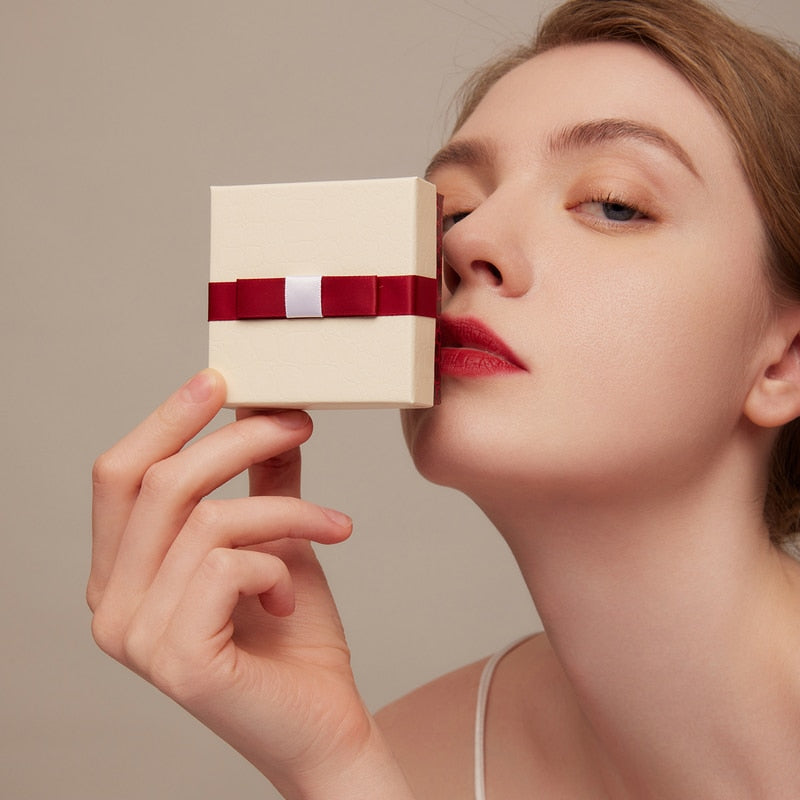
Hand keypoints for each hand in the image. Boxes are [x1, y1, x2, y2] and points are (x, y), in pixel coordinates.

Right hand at [87, 369, 389, 796]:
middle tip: (300, 422)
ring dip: (286, 511)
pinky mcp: (177, 661)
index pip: (119, 475)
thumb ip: (260, 483)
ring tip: (331, 526)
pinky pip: (227, 566)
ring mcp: (136, 638)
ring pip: (207, 520)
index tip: (220, 379)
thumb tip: (266, 413)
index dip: (165, 420)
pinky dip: (278, 564)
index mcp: (122, 573)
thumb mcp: (273, 542)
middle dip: (239, 440)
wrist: (323, 723)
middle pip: (162, 484)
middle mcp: (112, 605)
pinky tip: (291, 598)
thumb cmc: (293, 639)